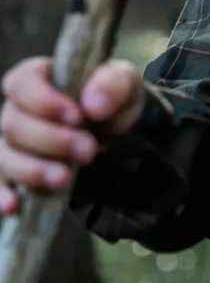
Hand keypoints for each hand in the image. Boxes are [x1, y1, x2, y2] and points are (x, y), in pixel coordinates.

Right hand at [0, 57, 145, 214]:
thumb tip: (93, 105)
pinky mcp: (13, 171)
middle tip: (88, 150)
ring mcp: (11, 141)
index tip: (76, 116)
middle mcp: (17, 108)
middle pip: (13, 123)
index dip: (43, 100)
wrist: (120, 133)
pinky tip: (15, 205)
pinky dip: (2, 194)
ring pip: (5, 156)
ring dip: (33, 169)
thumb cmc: (114, 99)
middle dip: (50, 140)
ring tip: (65, 179)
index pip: (22, 82)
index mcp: (39, 77)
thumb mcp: (124, 83)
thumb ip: (113, 84)